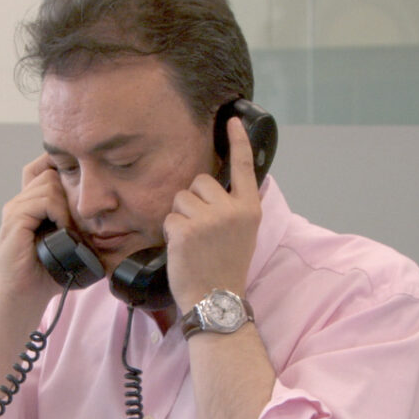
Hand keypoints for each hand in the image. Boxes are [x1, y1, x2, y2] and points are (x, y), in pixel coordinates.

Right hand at [0, 153, 72, 303]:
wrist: (23, 297)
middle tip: (77, 217)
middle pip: (50, 172)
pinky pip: (42, 200)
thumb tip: (113, 217)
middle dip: (69, 190)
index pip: (45, 168)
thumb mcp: (70, 245)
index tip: (84, 185)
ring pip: (48, 183)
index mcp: (30, 205)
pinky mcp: (14, 220)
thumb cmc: (46, 275)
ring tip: (69, 228)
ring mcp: (15, 210)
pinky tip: (63, 230)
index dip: (64, 170)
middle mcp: (20, 202)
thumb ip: (81, 226)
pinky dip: (58, 213)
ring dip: (65, 204)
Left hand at [164, 117, 261, 312]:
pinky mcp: (185, 230)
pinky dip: (171, 233)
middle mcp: (232, 210)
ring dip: (181, 216)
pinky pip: (169, 217)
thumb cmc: (226, 267)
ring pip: (180, 197)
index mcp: (250, 209)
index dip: (237, 141)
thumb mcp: (243, 233)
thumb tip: (214, 185)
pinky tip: (183, 250)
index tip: (230, 118)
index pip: (243, 166)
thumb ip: (234, 207)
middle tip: (201, 228)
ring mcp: (208, 220)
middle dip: (194, 200)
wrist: (217, 300)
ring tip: (193, 241)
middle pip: (200, 181)